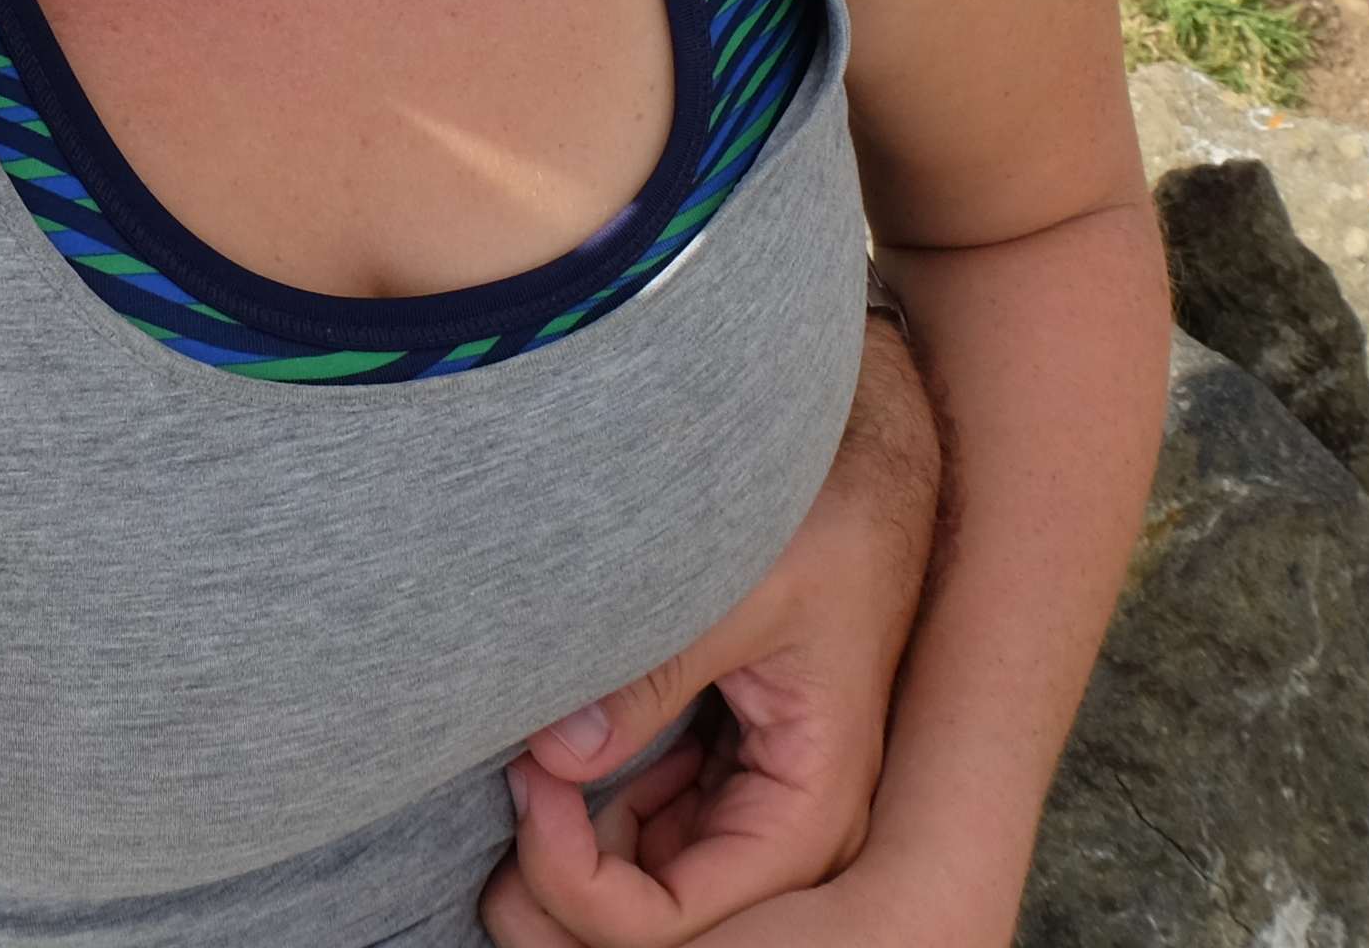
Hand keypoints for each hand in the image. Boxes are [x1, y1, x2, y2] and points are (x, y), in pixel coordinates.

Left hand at [484, 308, 943, 946]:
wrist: (862, 466)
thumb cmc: (824, 519)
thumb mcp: (744, 589)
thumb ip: (653, 676)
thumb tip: (551, 758)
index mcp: (810, 805)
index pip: (679, 918)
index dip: (580, 883)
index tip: (529, 786)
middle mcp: (787, 829)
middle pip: (660, 926)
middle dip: (560, 893)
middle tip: (505, 794)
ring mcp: (752, 806)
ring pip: (647, 889)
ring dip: (568, 862)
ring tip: (514, 778)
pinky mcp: (722, 773)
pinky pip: (647, 837)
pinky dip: (589, 822)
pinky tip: (548, 768)